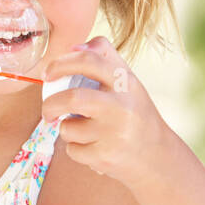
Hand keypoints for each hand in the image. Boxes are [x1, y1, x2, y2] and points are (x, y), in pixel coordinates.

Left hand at [40, 35, 168, 188]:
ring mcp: (114, 133)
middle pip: (72, 99)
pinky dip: (75, 149)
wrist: (157, 156)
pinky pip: (72, 150)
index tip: (48, 74)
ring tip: (85, 131)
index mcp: (125, 82)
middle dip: (50, 105)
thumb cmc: (134, 113)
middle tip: (48, 111)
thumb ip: (104, 59)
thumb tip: (73, 47)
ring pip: (68, 128)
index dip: (61, 63)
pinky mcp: (105, 157)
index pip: (89, 60)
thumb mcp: (128, 82)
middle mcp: (121, 106)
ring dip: (67, 130)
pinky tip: (94, 147)